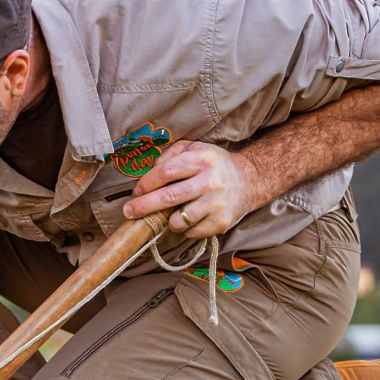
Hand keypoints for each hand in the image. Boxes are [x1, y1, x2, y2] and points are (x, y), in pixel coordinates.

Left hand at [122, 140, 261, 238]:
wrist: (250, 181)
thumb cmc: (215, 165)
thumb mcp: (195, 148)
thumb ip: (172, 154)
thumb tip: (151, 171)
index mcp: (202, 159)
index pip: (166, 172)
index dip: (147, 182)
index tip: (137, 191)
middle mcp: (210, 181)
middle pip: (168, 197)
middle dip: (143, 206)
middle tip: (129, 212)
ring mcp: (217, 204)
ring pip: (178, 220)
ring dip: (166, 220)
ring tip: (169, 214)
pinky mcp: (221, 222)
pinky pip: (191, 231)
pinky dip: (184, 228)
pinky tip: (188, 218)